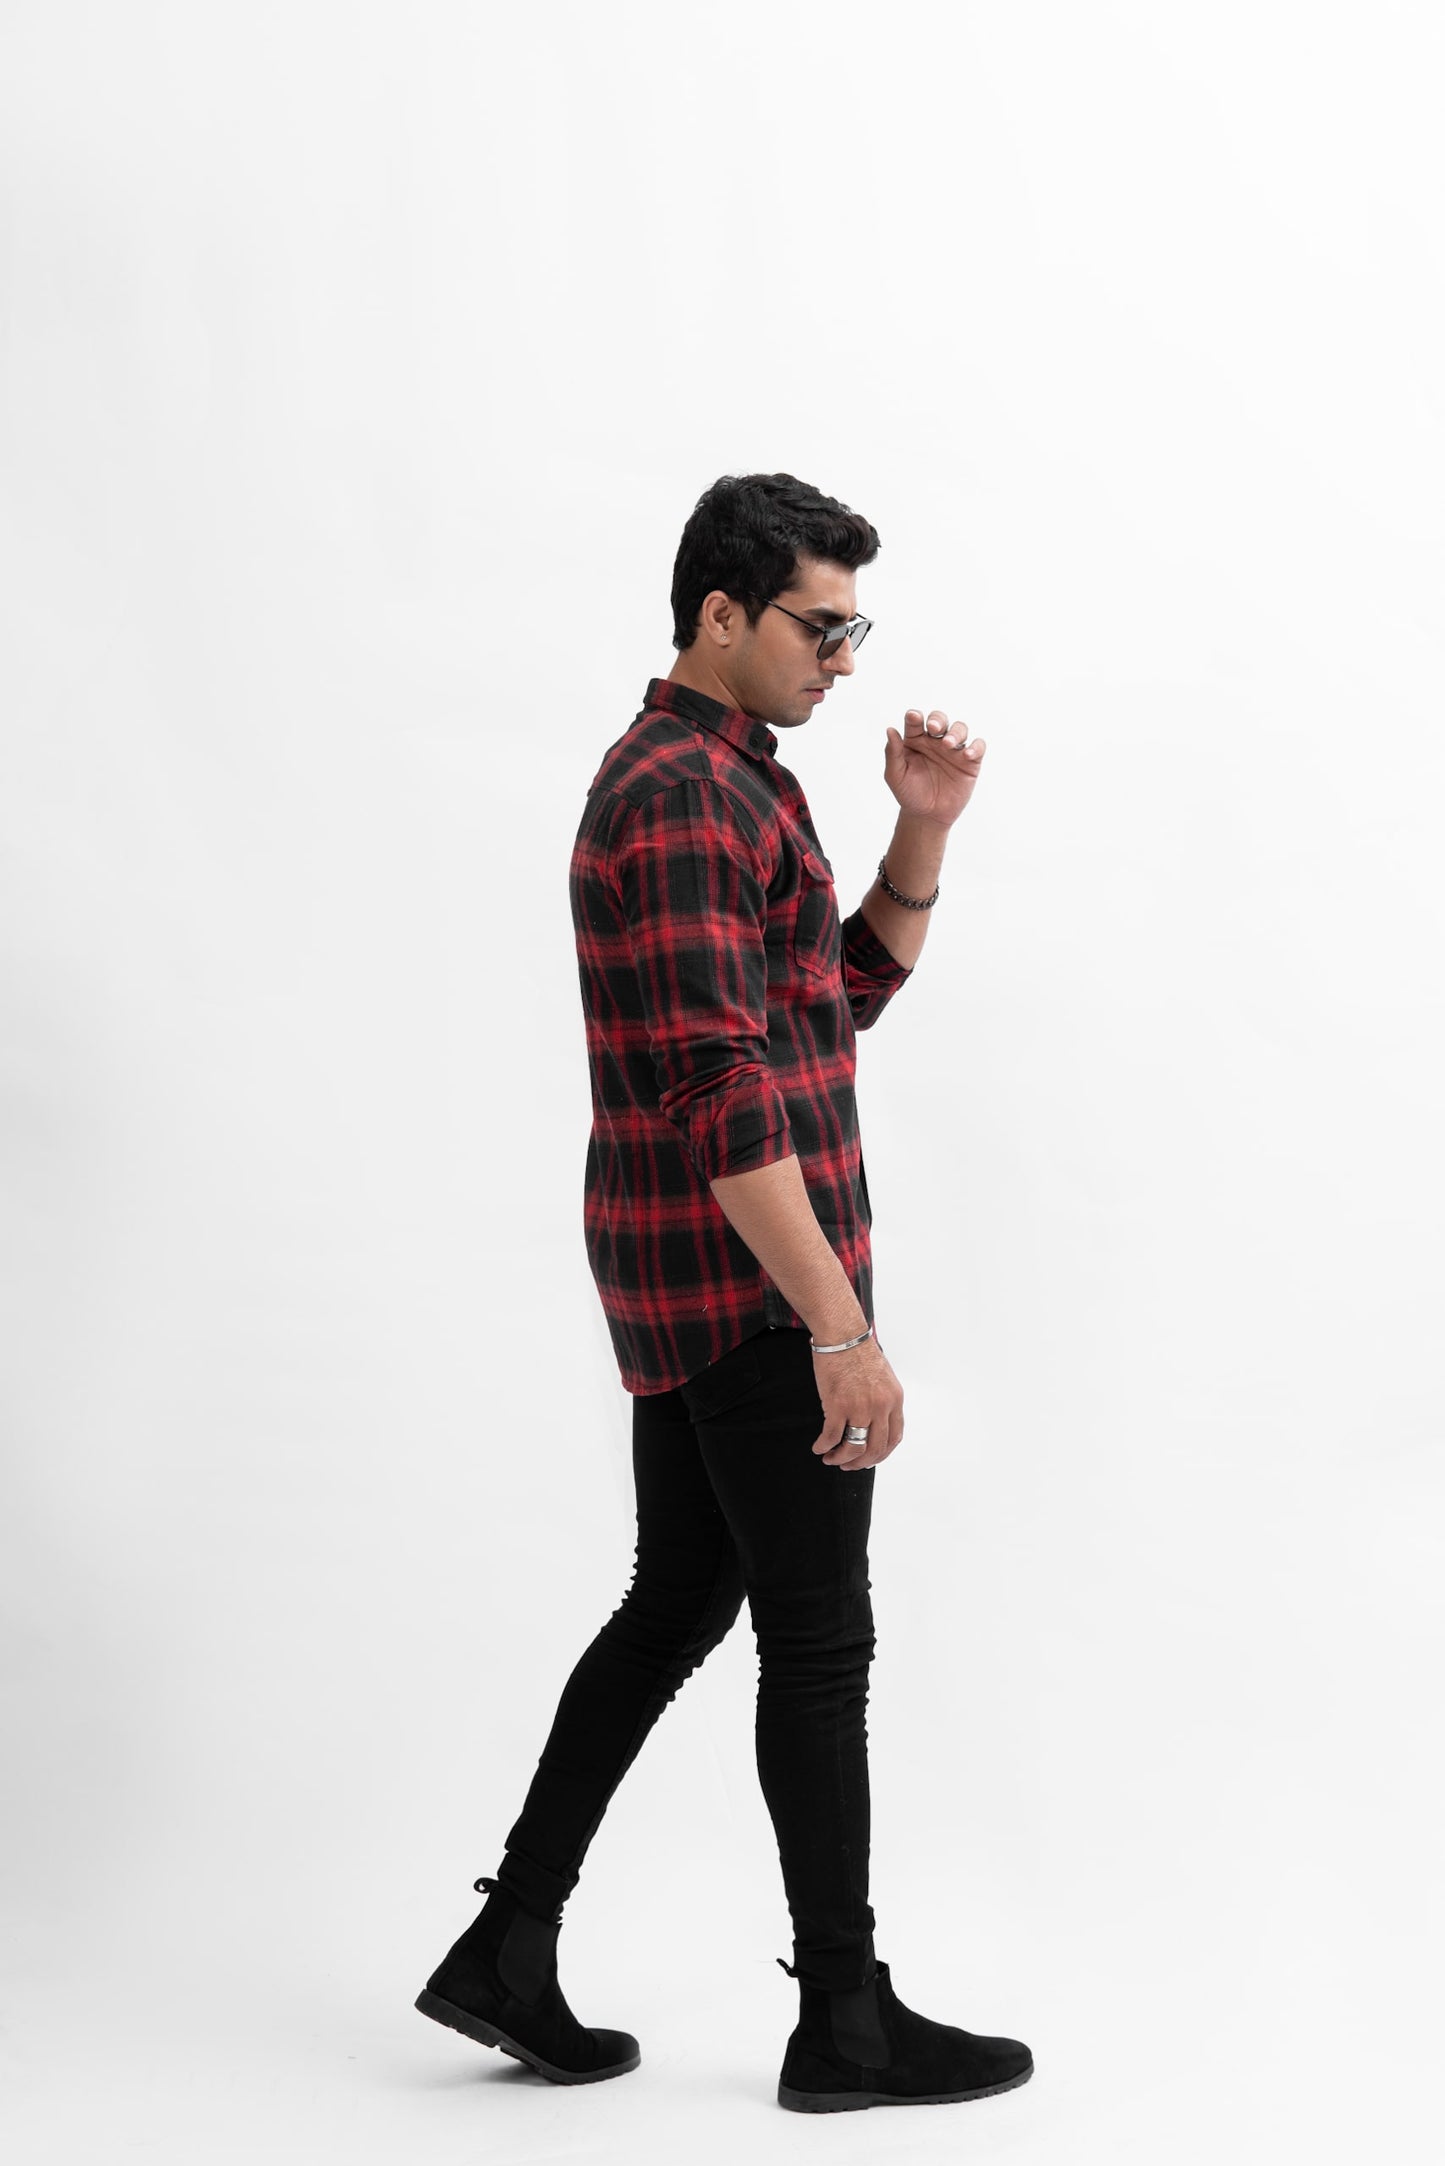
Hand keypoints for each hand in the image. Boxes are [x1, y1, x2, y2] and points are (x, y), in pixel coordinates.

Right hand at [811, 1336, 904, 1469]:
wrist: (842, 1334)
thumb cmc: (858, 1351)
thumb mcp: (883, 1377)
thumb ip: (883, 1400)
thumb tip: (874, 1421)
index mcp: (894, 1399)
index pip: (894, 1438)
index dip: (881, 1454)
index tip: (869, 1459)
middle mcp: (881, 1406)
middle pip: (875, 1448)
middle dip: (860, 1462)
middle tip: (848, 1465)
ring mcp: (860, 1407)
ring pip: (854, 1447)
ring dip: (841, 1458)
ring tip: (831, 1458)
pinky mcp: (838, 1405)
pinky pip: (832, 1436)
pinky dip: (824, 1446)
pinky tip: (819, 1447)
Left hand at [883, 708, 985, 827]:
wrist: (927, 815)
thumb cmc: (909, 793)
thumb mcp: (895, 775)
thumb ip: (892, 753)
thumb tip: (890, 730)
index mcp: (915, 739)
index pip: (915, 722)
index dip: (914, 717)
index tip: (913, 718)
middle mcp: (935, 741)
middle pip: (940, 720)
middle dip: (938, 720)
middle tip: (933, 728)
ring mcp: (953, 750)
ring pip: (960, 729)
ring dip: (956, 732)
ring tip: (948, 744)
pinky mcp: (970, 761)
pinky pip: (978, 747)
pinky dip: (976, 747)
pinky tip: (967, 754)